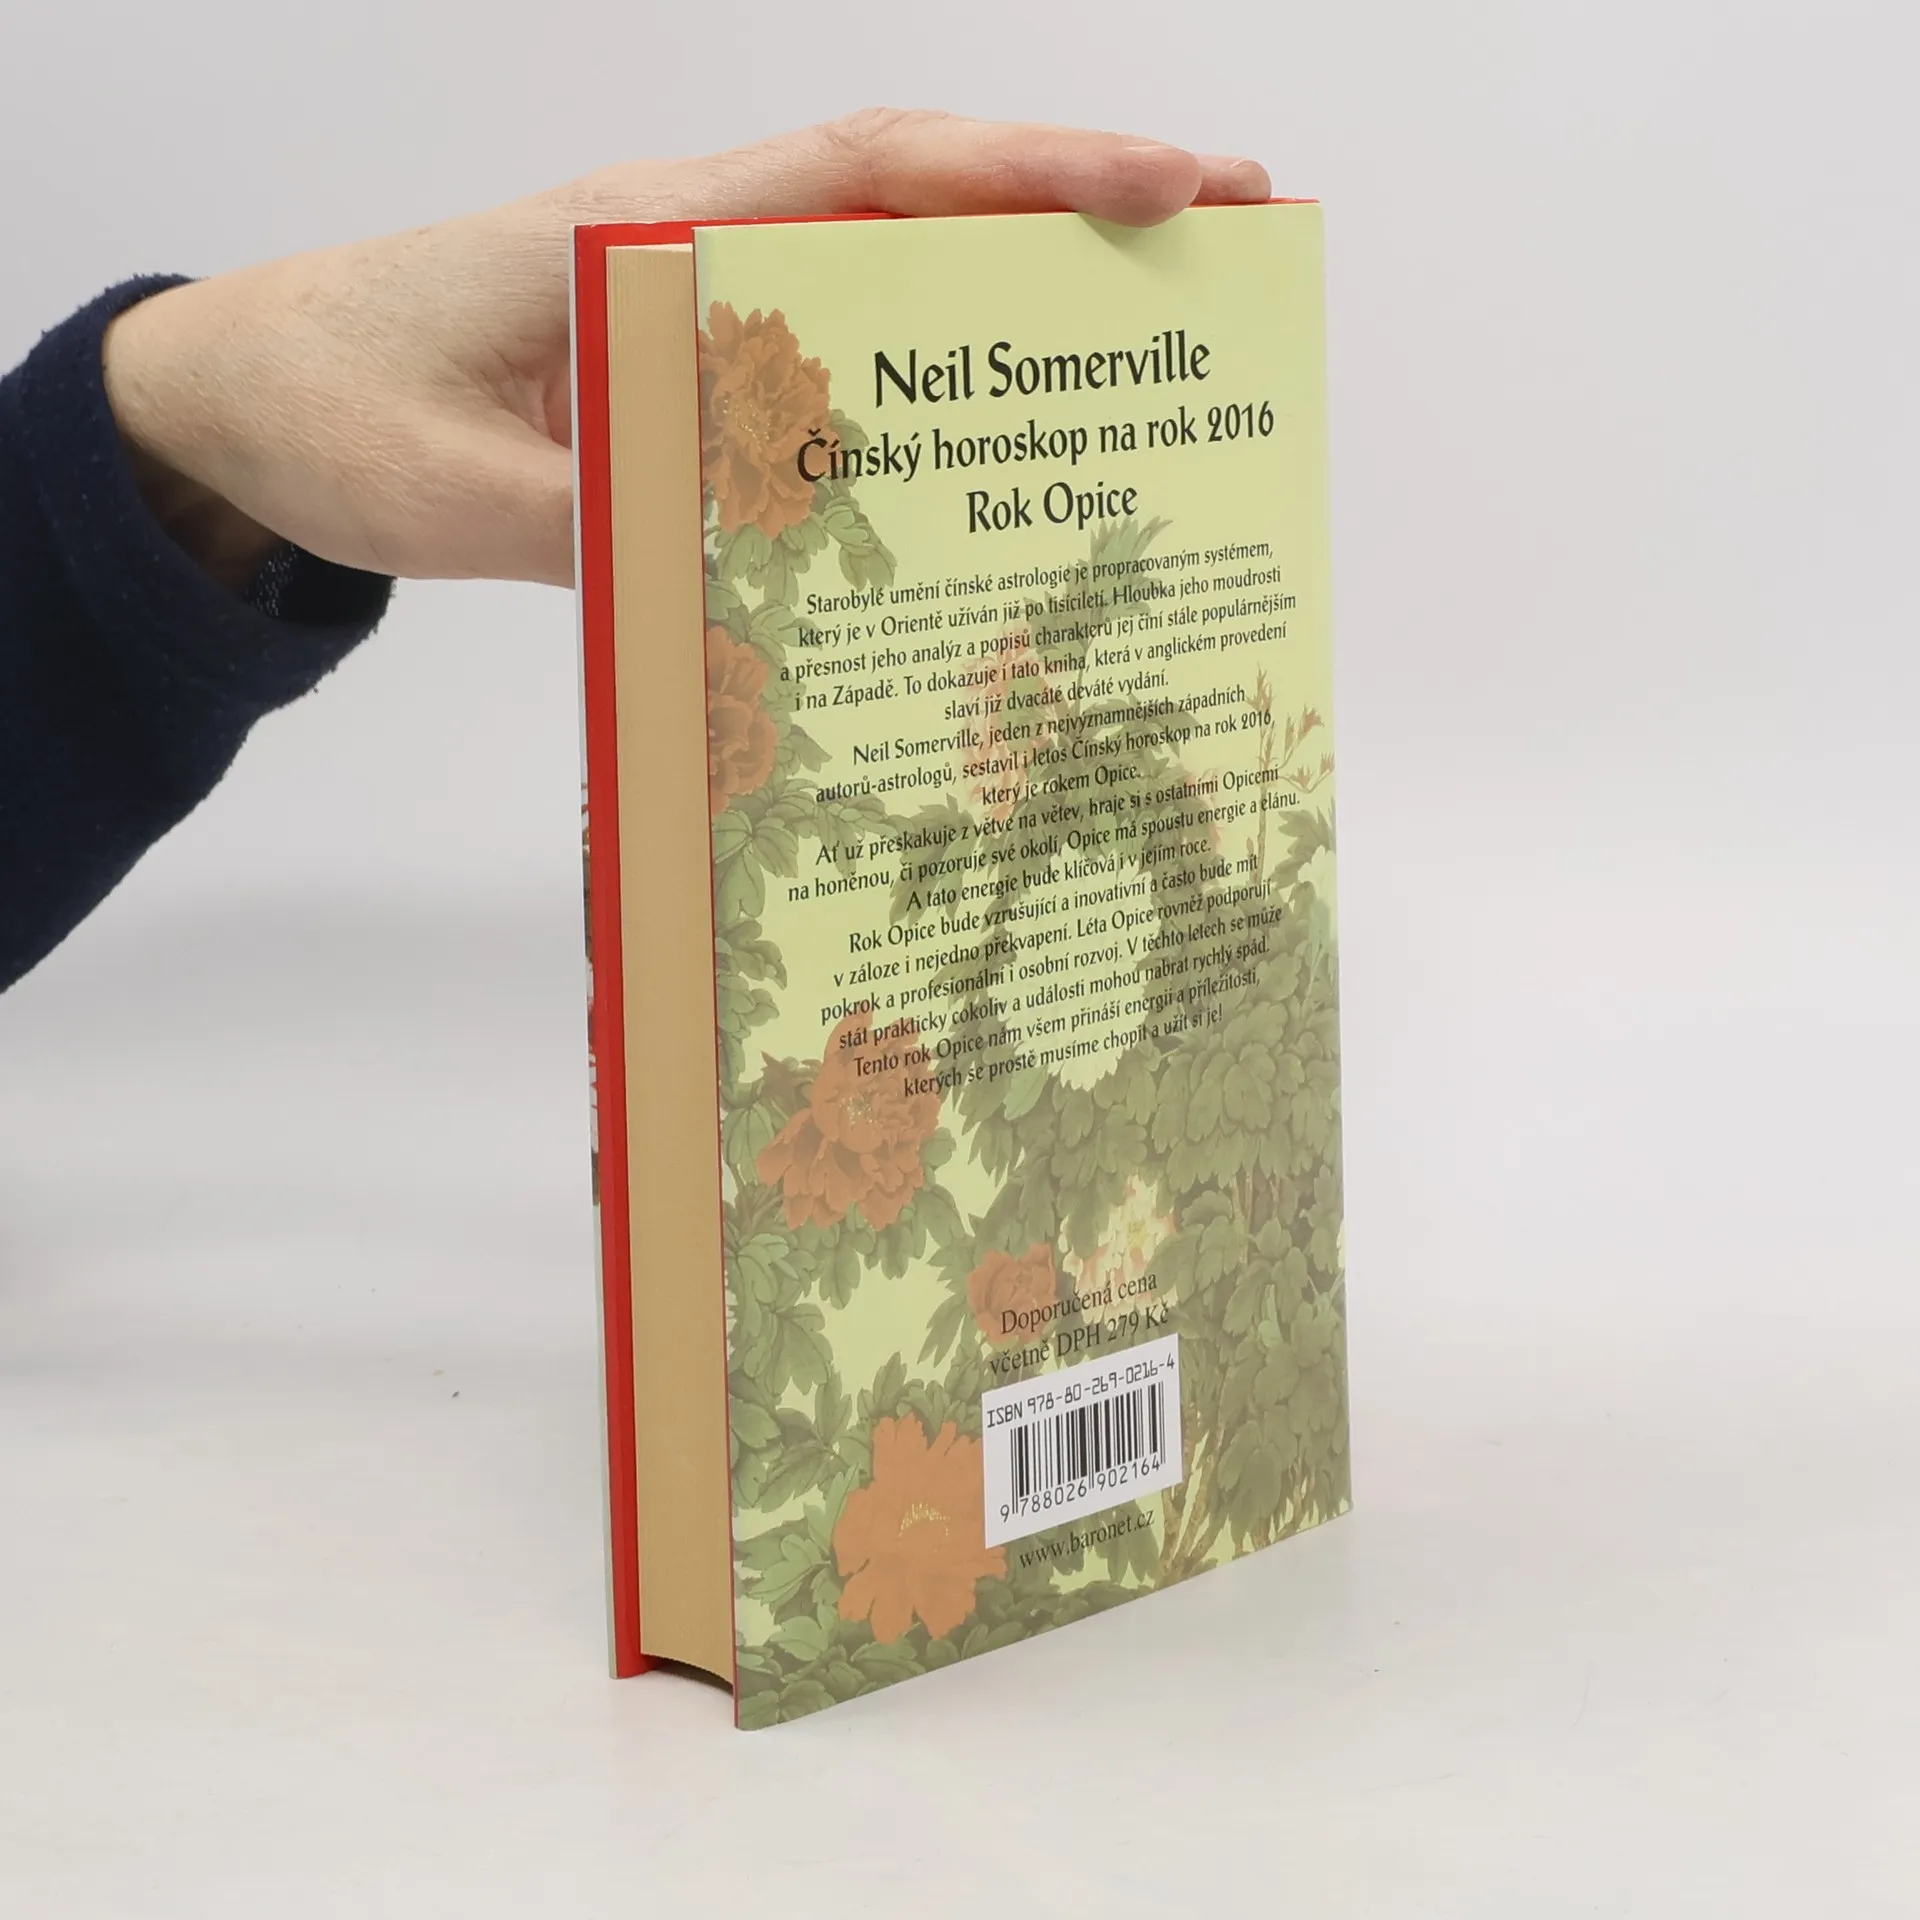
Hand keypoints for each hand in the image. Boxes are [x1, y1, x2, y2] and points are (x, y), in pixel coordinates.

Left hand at [101, 110, 1270, 590]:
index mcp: (648, 230)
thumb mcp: (453, 492)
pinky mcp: (678, 376)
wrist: (240, 405)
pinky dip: (912, 390)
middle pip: (915, 205)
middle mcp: (692, 246)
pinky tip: (976, 446)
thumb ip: (601, 527)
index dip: (1033, 170)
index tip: (1175, 179)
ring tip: (1154, 347)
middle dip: (1079, 211)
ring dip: (1014, 300)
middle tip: (1234, 243)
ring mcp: (691, 308)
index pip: (875, 169)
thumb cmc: (329, 409)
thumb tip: (760, 579)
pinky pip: (821, 368)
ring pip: (882, 284)